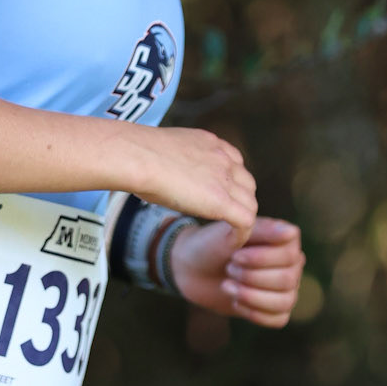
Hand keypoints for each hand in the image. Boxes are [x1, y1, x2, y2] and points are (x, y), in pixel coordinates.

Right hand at [123, 125, 256, 238]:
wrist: (137, 156)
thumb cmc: (137, 154)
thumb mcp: (164, 152)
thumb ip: (174, 162)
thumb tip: (160, 172)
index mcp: (211, 143)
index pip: (235, 163)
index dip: (230, 182)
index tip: (219, 196)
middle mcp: (223, 158)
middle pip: (247, 184)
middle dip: (239, 201)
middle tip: (225, 218)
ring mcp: (225, 178)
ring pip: (249, 203)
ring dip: (241, 219)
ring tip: (229, 234)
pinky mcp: (222, 200)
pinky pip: (246, 221)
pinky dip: (241, 234)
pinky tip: (231, 242)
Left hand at [168, 215, 304, 328]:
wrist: (192, 268)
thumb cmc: (212, 244)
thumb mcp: (231, 232)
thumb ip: (261, 230)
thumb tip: (291, 232)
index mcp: (285, 238)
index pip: (289, 254)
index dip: (261, 259)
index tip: (235, 255)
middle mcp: (292, 262)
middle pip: (287, 280)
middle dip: (251, 278)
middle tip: (228, 269)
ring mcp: (286, 286)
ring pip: (285, 301)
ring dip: (252, 296)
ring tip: (227, 286)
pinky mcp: (275, 307)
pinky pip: (279, 319)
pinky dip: (254, 313)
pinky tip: (236, 301)